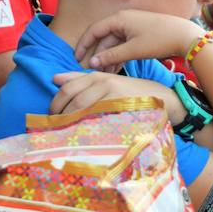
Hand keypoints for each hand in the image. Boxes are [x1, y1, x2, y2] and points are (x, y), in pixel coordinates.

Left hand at [50, 71, 182, 123]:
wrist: (161, 98)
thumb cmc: (130, 91)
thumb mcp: (106, 81)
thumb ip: (80, 79)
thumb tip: (54, 78)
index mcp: (97, 76)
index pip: (68, 88)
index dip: (55, 103)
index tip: (51, 115)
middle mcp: (103, 82)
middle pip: (73, 99)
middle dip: (60, 114)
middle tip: (55, 128)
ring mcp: (112, 95)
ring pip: (83, 109)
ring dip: (71, 122)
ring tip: (66, 134)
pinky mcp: (121, 107)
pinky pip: (98, 118)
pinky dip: (87, 127)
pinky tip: (83, 135)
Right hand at [74, 9, 204, 71]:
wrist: (184, 36)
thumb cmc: (158, 40)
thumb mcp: (132, 50)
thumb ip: (111, 56)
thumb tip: (92, 63)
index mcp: (119, 19)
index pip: (94, 31)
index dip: (83, 44)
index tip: (76, 58)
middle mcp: (123, 20)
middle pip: (103, 38)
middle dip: (96, 55)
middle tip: (89, 71)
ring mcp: (132, 26)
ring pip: (113, 43)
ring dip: (108, 58)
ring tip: (103, 74)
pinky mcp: (139, 33)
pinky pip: (123, 44)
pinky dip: (118, 56)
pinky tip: (115, 69)